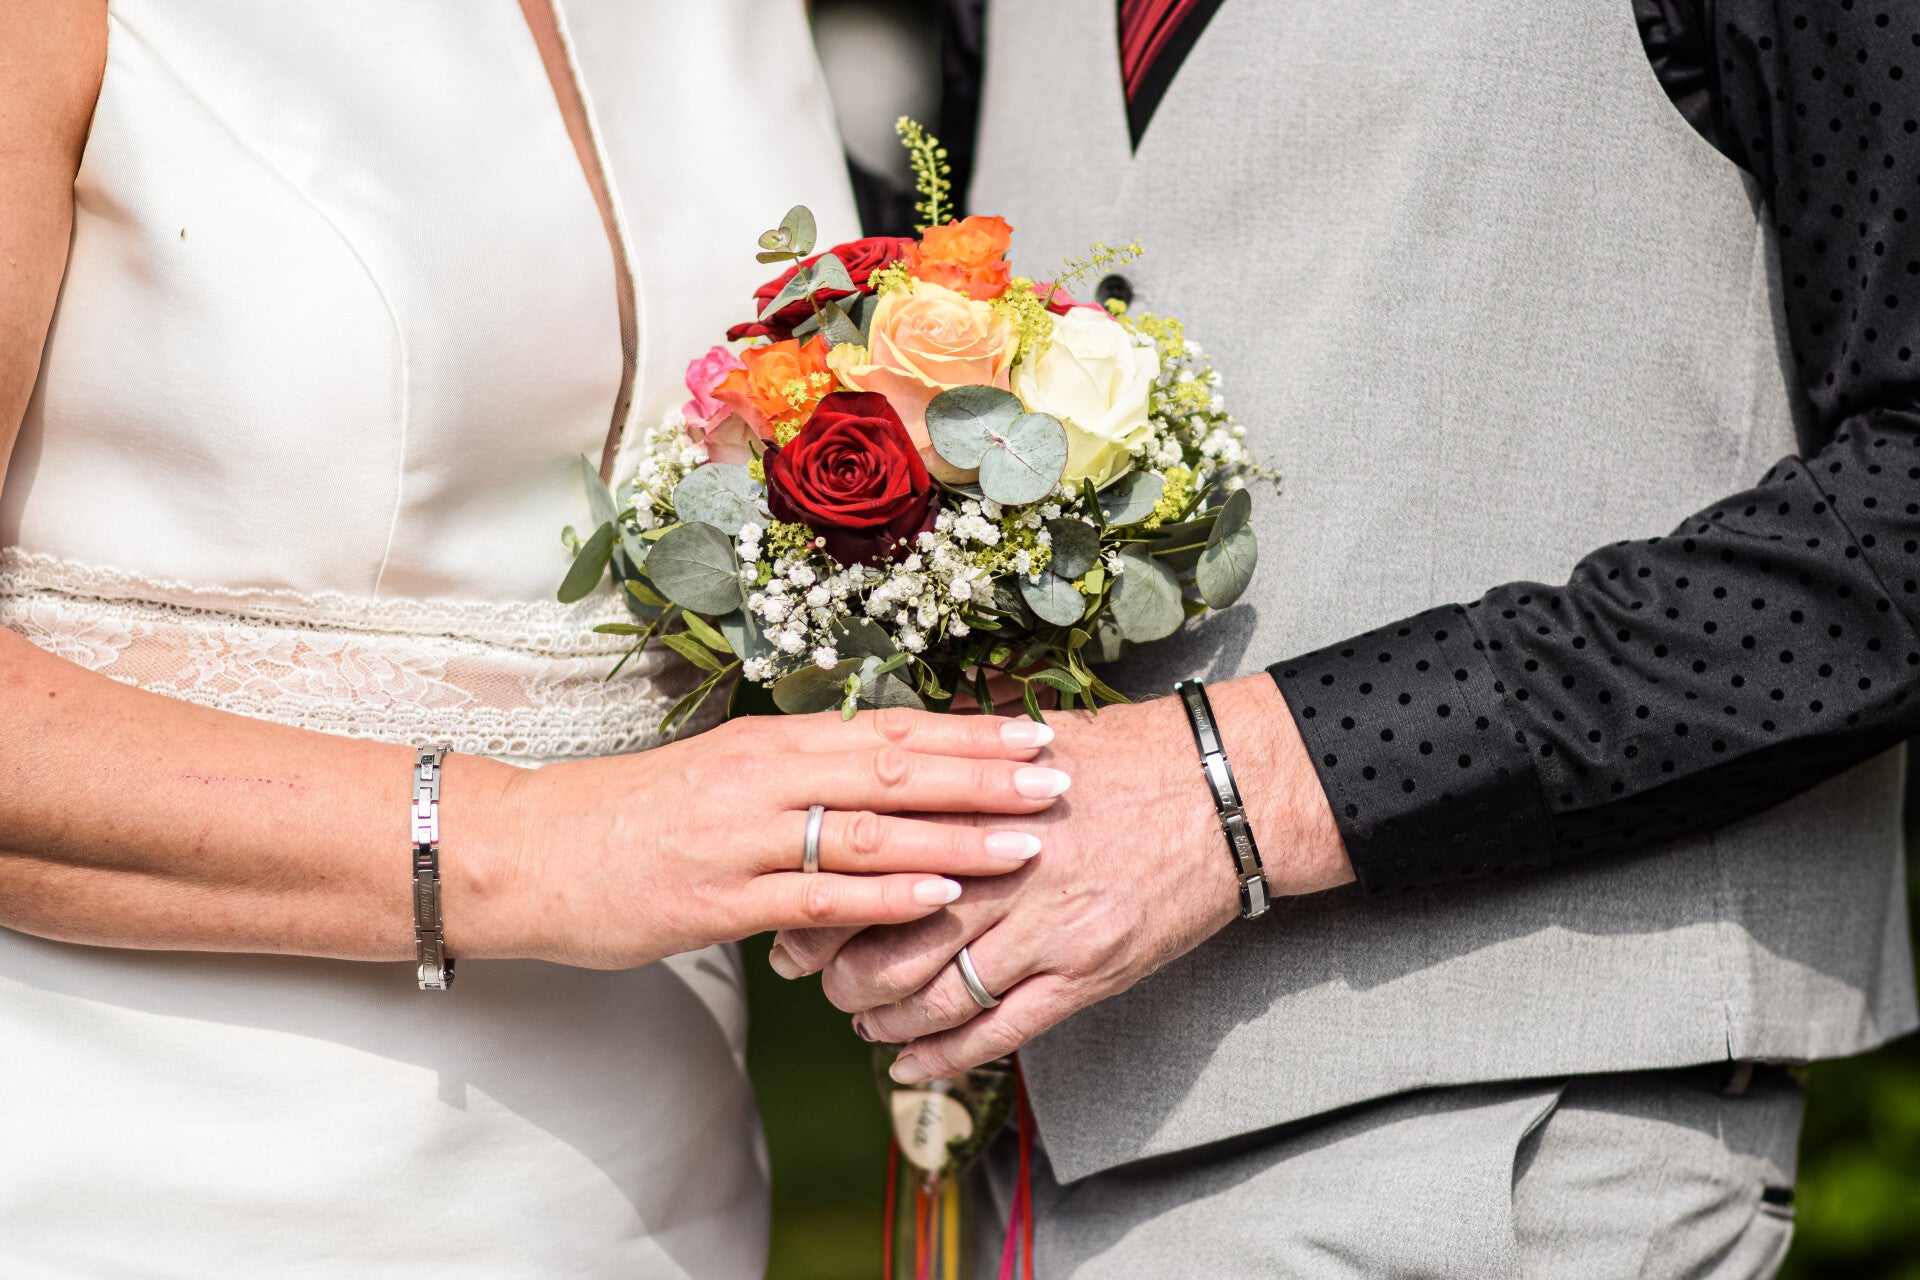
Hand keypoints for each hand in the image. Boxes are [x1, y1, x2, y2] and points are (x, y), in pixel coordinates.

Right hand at [452, 707, 1069, 968]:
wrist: (528, 854)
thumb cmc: (631, 818)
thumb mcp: (722, 779)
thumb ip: (799, 777)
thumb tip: (879, 777)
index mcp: (770, 742)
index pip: (888, 729)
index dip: (967, 733)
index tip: (1036, 732)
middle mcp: (764, 776)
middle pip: (893, 767)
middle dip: (984, 774)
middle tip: (1057, 776)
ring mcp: (742, 838)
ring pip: (868, 829)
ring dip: (955, 835)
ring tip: (1027, 841)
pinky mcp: (718, 899)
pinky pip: (817, 895)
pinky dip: (886, 895)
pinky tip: (940, 898)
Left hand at [769, 675, 1349, 1080]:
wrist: (1223, 792)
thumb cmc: (1127, 757)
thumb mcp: (1033, 736)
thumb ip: (959, 754)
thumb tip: (891, 751)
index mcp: (978, 804)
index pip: (873, 860)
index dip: (822, 895)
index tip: (795, 906)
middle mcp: (1002, 870)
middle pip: (888, 938)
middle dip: (837, 971)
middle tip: (813, 977)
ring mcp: (1045, 927)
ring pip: (934, 995)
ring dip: (883, 1019)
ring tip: (862, 1020)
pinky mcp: (1086, 973)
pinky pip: (999, 1032)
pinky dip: (945, 1057)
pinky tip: (914, 1065)